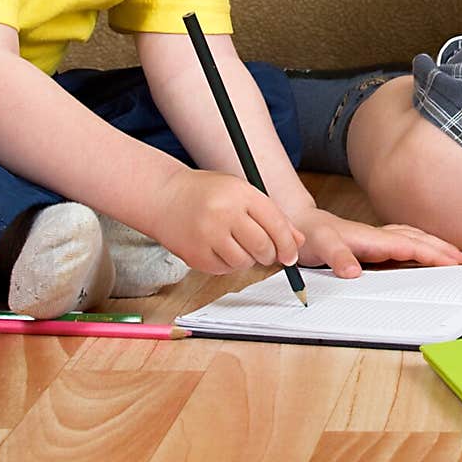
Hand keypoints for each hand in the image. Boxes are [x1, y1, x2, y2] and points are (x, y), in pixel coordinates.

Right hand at [150, 170, 305, 274]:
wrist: (163, 196)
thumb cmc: (206, 192)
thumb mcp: (241, 191)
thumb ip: (271, 214)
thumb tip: (298, 241)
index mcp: (240, 193)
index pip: (275, 225)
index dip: (288, 245)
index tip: (291, 255)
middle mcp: (224, 213)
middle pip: (263, 247)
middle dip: (270, 255)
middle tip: (265, 252)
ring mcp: (208, 235)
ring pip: (245, 262)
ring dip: (246, 259)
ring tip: (234, 243)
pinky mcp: (196, 255)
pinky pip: (225, 270)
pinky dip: (227, 263)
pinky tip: (217, 246)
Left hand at [294, 209, 461, 277]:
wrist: (297, 223)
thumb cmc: (310, 235)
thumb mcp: (320, 246)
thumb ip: (337, 257)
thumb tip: (354, 273)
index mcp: (371, 238)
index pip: (409, 245)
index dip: (432, 254)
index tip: (453, 262)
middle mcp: (377, 236)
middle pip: (416, 238)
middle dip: (441, 248)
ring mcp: (375, 238)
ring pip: (411, 237)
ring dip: (433, 244)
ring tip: (452, 254)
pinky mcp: (371, 242)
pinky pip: (403, 240)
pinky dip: (419, 243)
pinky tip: (421, 250)